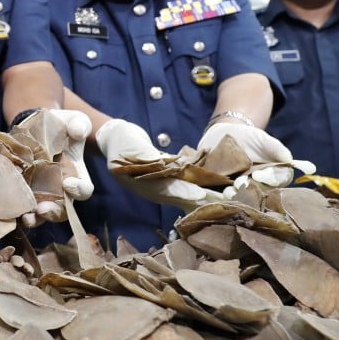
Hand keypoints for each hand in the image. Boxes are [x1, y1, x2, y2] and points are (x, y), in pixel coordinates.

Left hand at [20, 109, 93, 227]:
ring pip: (40, 213)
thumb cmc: (60, 124)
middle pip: (61, 209)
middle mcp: (59, 188)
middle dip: (52, 212)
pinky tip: (7, 206)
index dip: (78, 190)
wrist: (35, 124)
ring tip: (26, 218)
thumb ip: (79, 124)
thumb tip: (76, 132)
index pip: (83, 189)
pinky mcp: (21, 188)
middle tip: (42, 210)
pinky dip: (14, 208)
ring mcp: (40, 191)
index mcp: (76, 175)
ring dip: (34, 218)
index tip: (68, 184)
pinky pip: (19, 204)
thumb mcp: (73, 119)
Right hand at [96, 118, 222, 210]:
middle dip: (199, 198)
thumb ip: (148, 158)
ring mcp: (159, 184)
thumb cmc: (120, 141)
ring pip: (184, 190)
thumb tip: (164, 166)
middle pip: (180, 195)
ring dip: (203, 192)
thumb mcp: (132, 149)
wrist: (114, 137)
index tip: (200, 195)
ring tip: (224, 195)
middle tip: (221, 202)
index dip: (183, 192)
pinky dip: (197, 182)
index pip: (166, 190)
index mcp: (142, 185)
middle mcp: (153, 189)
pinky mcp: (166, 178)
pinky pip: (183, 182)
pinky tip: (213, 182)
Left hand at [198, 122, 314, 187]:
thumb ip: (275, 148)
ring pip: (241, 199)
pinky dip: (217, 198)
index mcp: (272, 176)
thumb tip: (290, 159)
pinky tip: (212, 194)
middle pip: (259, 194)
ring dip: (234, 197)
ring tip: (227, 191)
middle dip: (250, 191)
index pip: (277, 181)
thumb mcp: (261, 139)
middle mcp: (258, 187)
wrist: (222, 135)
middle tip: (239, 183)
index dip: (269, 180)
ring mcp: (241, 192)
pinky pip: (222, 198)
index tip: (259, 174)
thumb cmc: (248, 137)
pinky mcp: (223, 192)